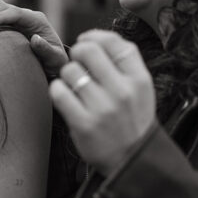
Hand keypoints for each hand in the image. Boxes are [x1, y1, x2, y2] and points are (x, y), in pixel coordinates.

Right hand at [0, 0, 66, 77]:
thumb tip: (35, 39)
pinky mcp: (8, 20)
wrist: (53, 61)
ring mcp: (16, 16)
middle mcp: (26, 15)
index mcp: (37, 20)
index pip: (15, 13)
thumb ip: (46, 50)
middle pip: (2, 6)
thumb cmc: (55, 62)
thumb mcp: (55, 59)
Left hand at [49, 29, 155, 172]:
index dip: (95, 36)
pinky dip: (57, 91)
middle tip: (76, 63)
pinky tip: (64, 98)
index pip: (115, 43)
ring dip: (66, 76)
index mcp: (139, 80)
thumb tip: (92, 38)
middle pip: (88, 50)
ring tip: (73, 87)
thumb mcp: (140, 91)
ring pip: (70, 71)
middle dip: (76, 53)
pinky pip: (58, 92)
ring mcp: (103, 108)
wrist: (132, 161)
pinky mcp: (83, 124)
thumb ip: (123, 65)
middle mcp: (123, 92)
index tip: (85, 40)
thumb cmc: (131, 120)